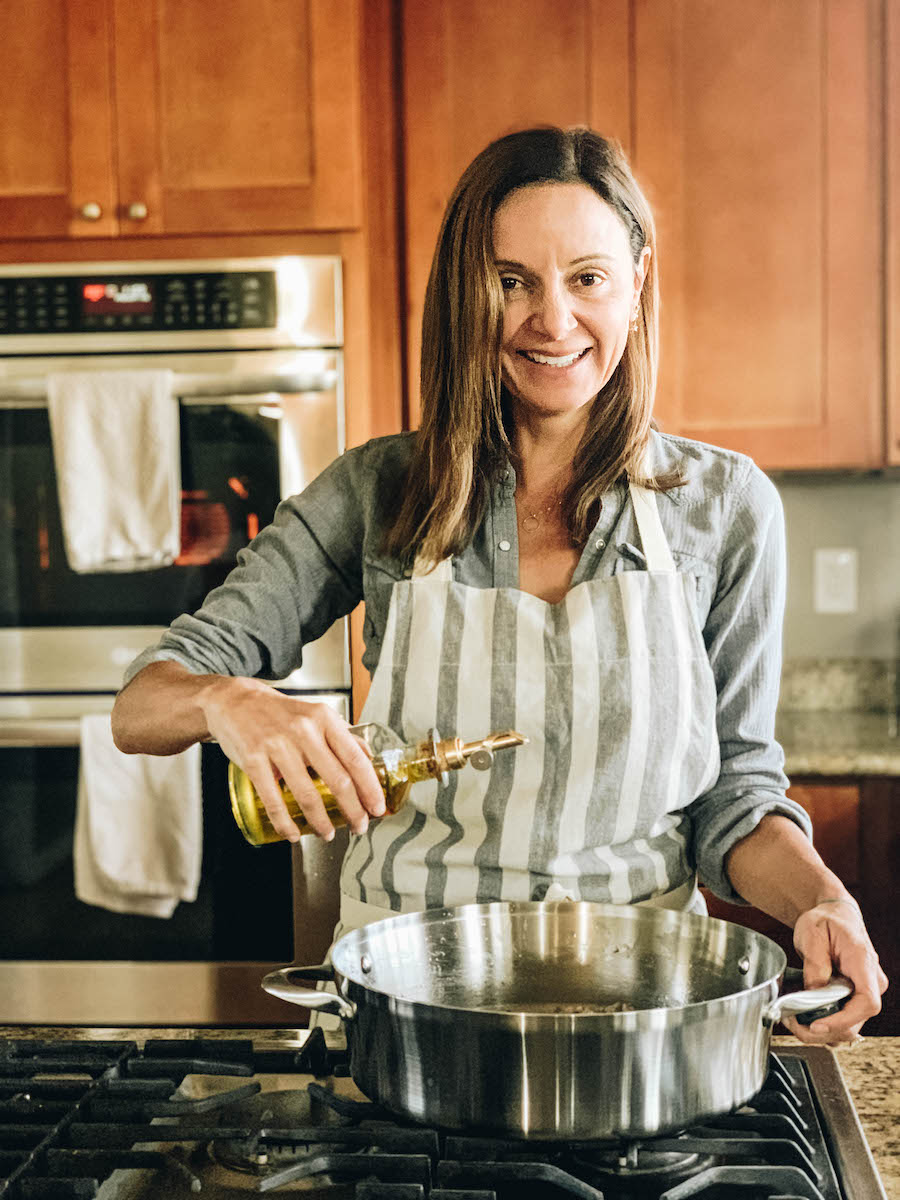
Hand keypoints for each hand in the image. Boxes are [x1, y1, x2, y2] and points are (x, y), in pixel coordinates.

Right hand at [201, 677, 384, 841]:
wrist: (234, 700)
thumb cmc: (279, 712)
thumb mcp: (316, 714)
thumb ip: (342, 734)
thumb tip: (369, 757)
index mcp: (323, 718)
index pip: (355, 759)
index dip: (370, 788)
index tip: (377, 807)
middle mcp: (303, 730)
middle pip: (337, 780)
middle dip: (353, 811)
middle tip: (359, 826)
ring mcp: (277, 745)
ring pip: (307, 795)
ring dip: (321, 822)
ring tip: (327, 833)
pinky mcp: (253, 760)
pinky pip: (273, 800)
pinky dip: (285, 823)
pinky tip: (293, 833)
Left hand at [784, 899, 887, 1044]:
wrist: (835, 915)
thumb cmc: (826, 920)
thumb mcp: (812, 933)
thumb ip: (814, 964)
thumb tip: (813, 994)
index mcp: (864, 963)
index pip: (867, 1002)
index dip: (843, 1019)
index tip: (818, 1024)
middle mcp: (872, 981)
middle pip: (856, 1020)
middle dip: (824, 1030)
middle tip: (794, 1024)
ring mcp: (865, 991)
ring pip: (849, 1026)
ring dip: (822, 1031)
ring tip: (794, 1020)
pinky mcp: (855, 997)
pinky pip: (843, 1019)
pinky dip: (824, 1024)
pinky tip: (804, 1017)